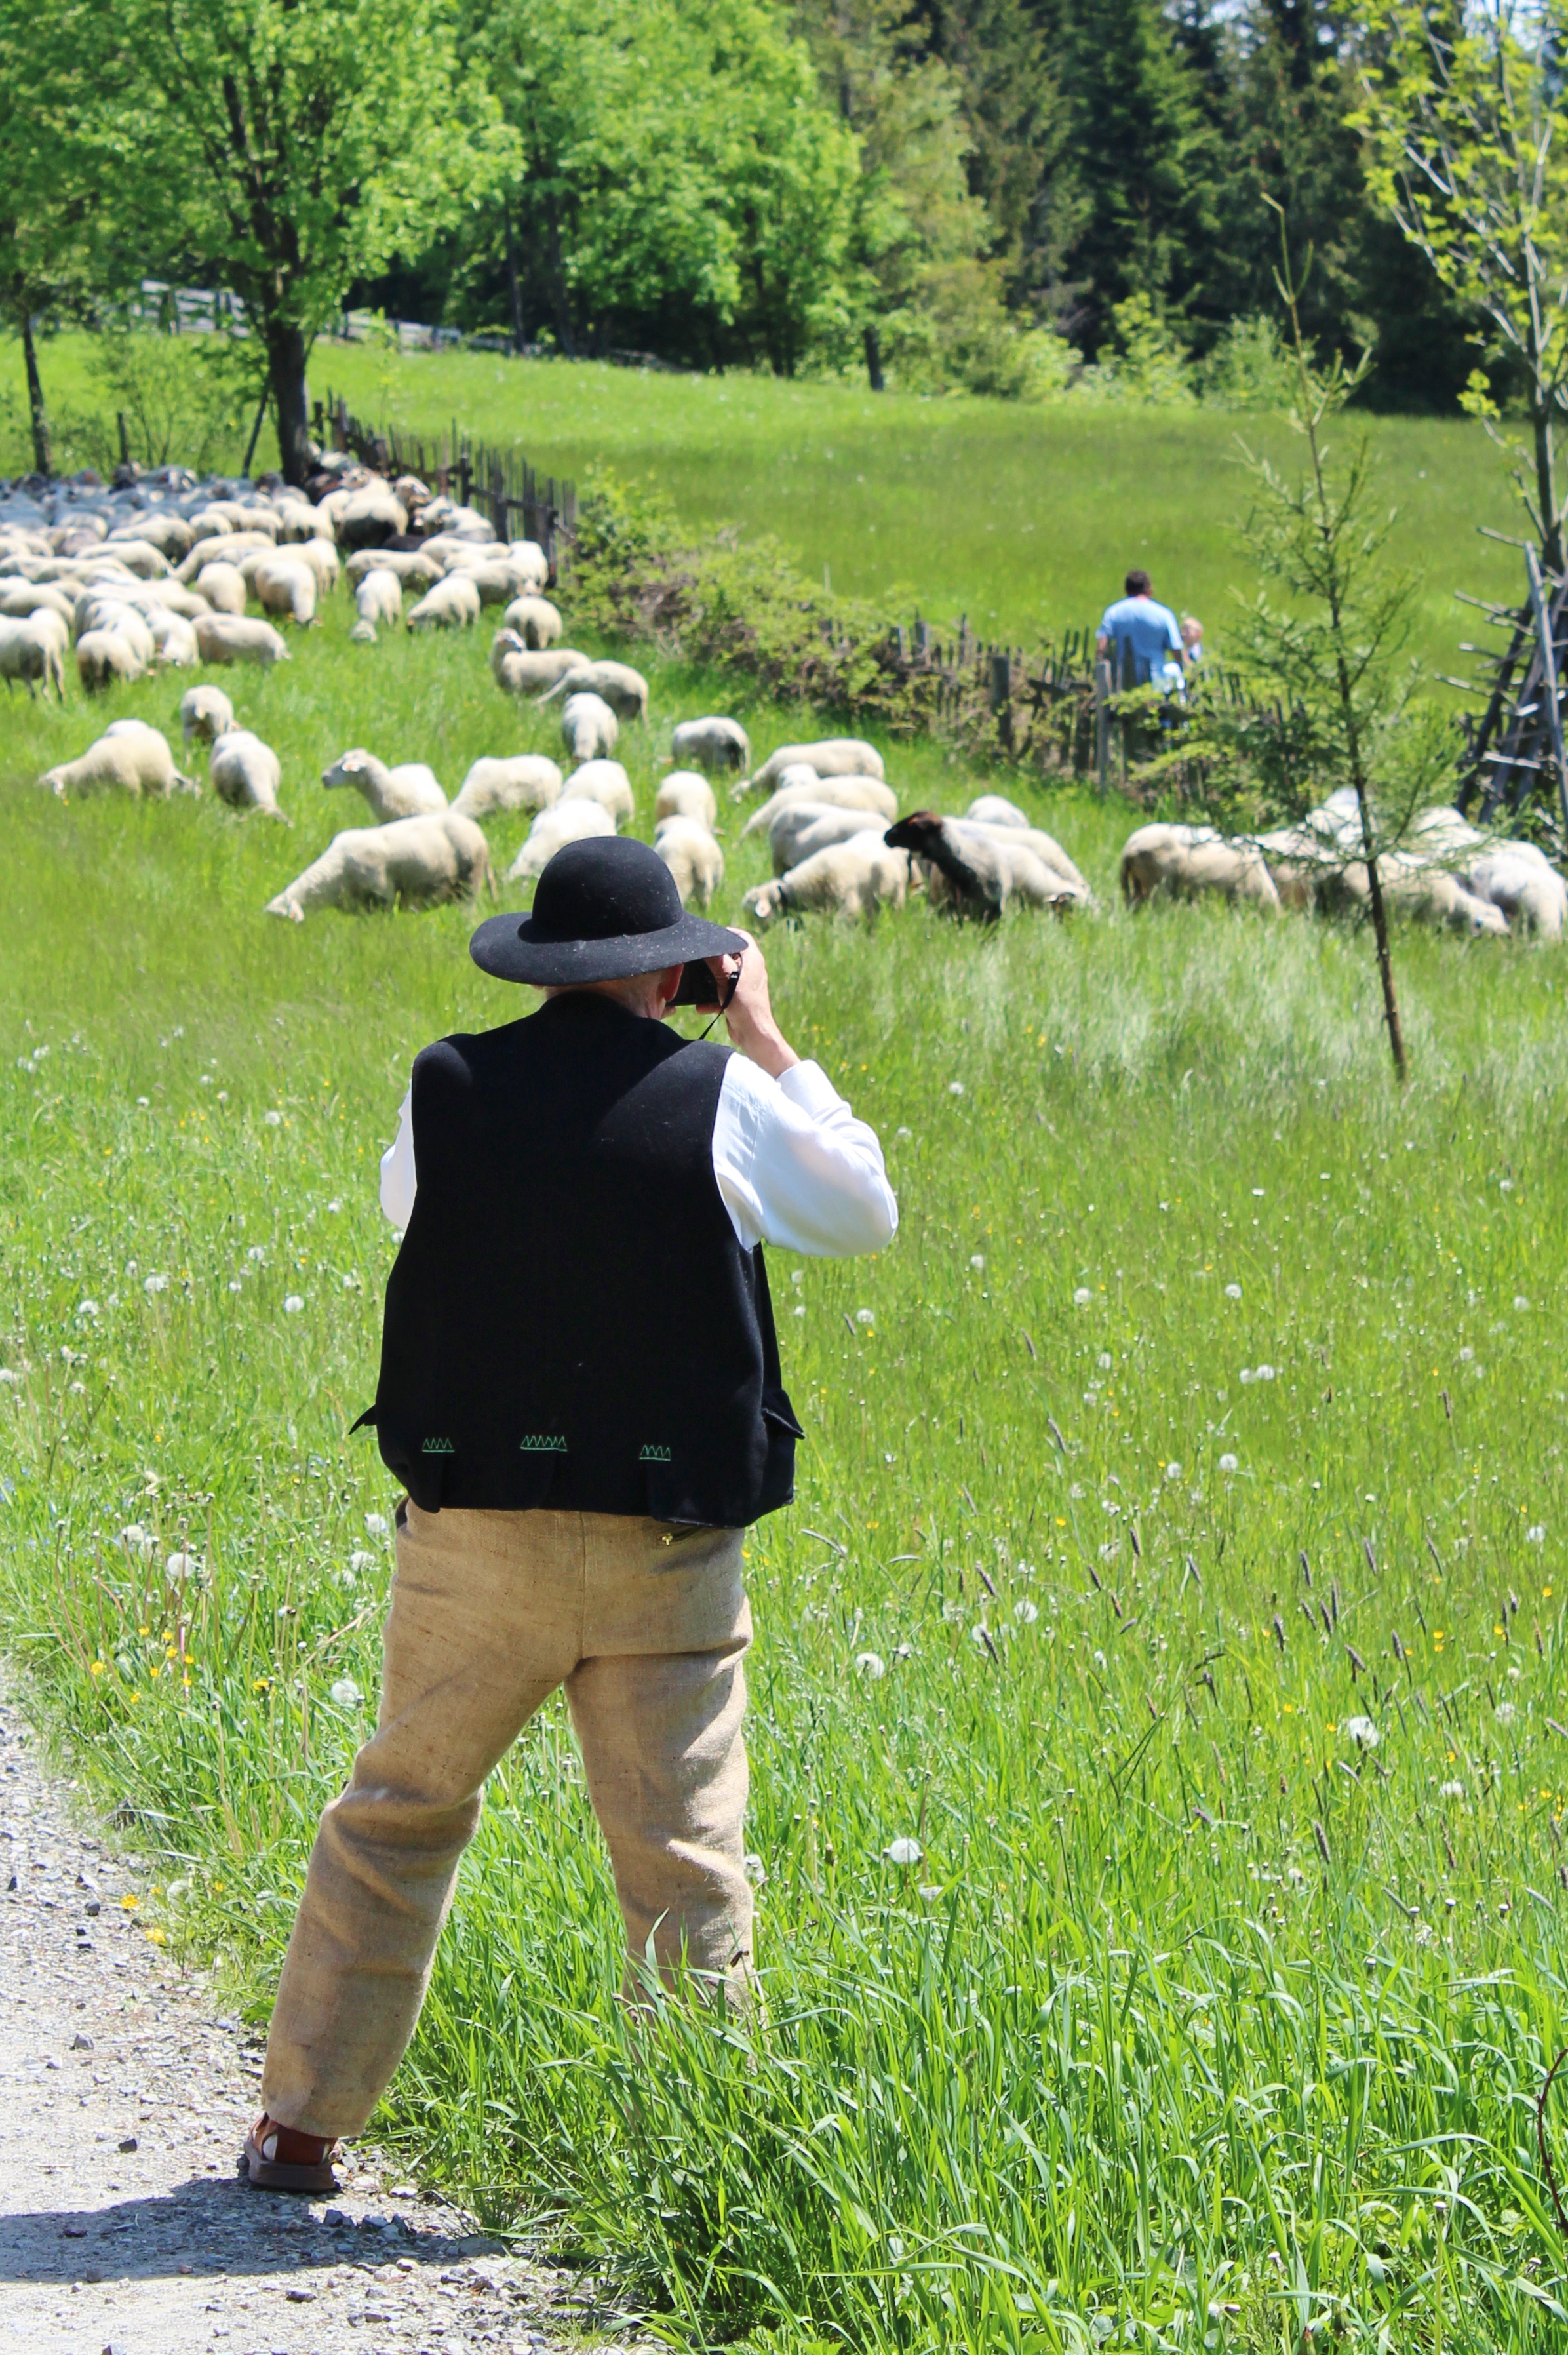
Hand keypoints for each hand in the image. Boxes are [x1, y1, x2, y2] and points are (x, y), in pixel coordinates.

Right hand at [706, 931, 798, 1077]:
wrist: (752, 1033)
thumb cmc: (744, 1004)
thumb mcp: (727, 978)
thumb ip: (717, 961)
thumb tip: (705, 946)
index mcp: (753, 959)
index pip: (741, 937)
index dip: (726, 933)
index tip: (710, 936)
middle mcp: (751, 969)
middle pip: (730, 955)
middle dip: (713, 959)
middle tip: (699, 958)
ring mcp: (745, 985)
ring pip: (724, 975)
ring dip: (710, 981)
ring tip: (697, 983)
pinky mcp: (738, 999)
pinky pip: (722, 993)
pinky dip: (712, 998)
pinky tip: (701, 1007)